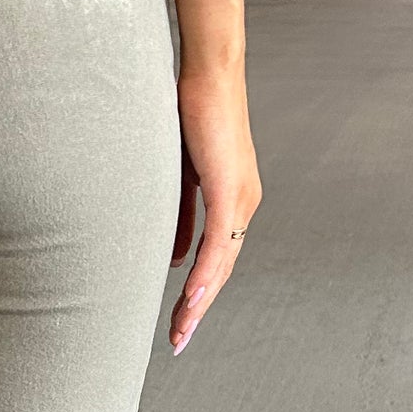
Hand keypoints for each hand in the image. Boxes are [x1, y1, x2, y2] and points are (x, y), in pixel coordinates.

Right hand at [169, 63, 260, 355]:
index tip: (179, 320)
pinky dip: (202, 273)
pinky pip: (216, 242)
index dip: (198, 293)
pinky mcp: (229, 188)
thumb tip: (169, 254)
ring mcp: (239, 198)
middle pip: (220, 271)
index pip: (216, 259)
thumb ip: (176, 211)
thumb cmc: (188, 109)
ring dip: (198, 301)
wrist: (208, 70)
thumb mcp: (176, 170)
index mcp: (232, 200)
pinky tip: (191, 298)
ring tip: (180, 331)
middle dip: (197, 309)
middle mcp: (243, 203)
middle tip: (178, 341)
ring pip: (219, 264)